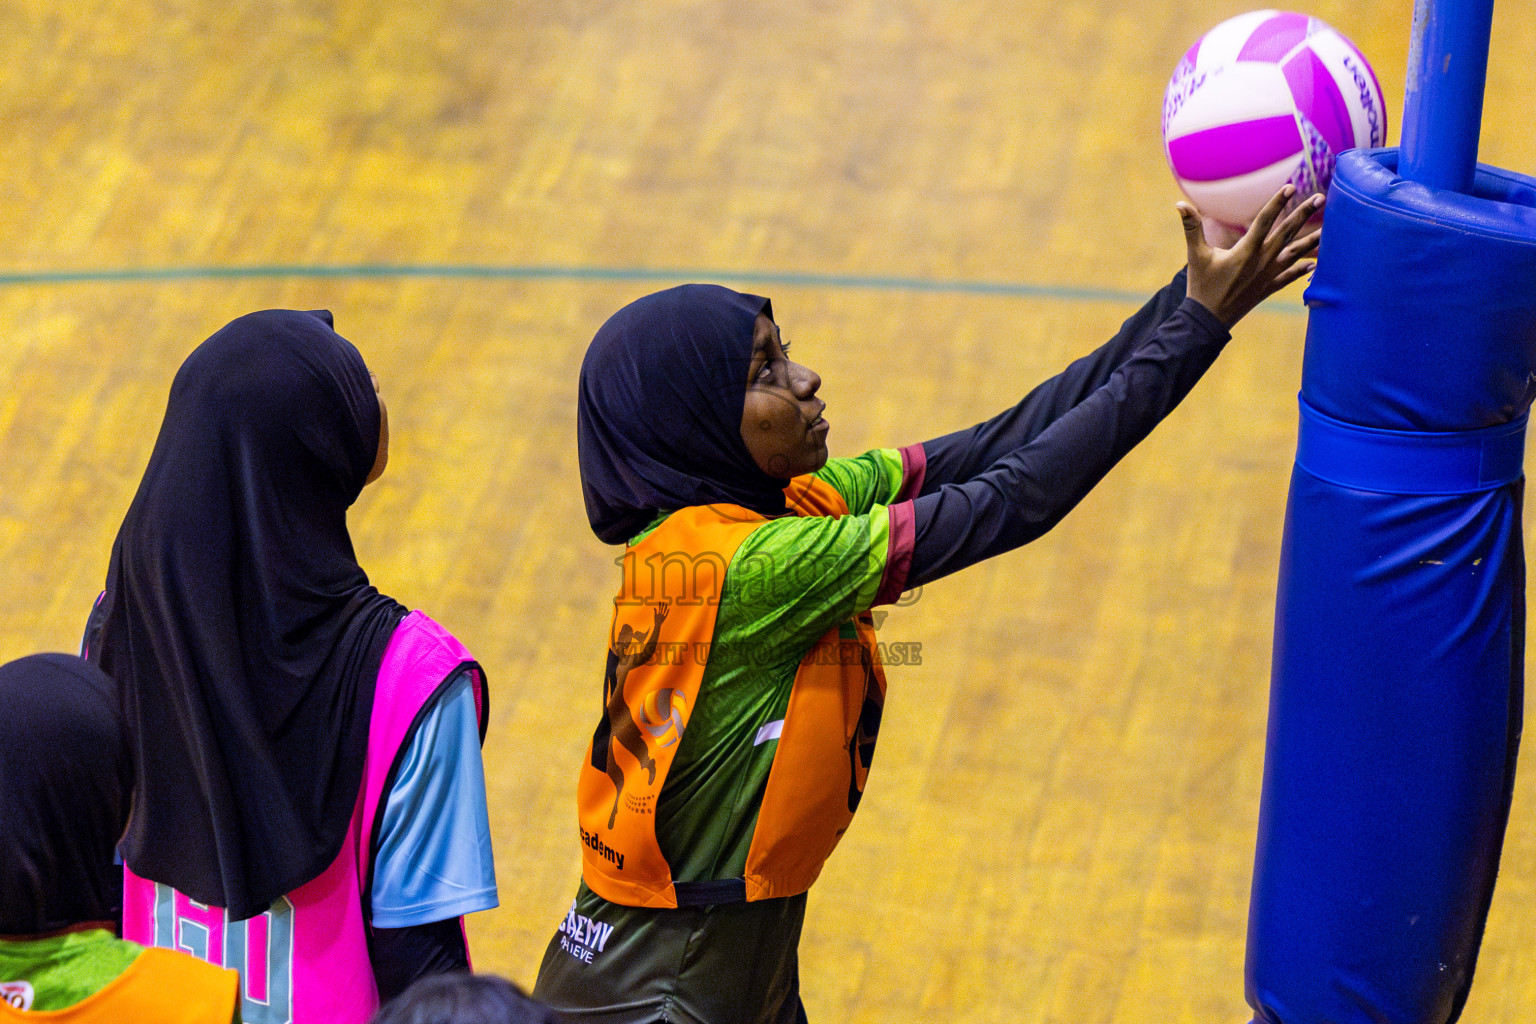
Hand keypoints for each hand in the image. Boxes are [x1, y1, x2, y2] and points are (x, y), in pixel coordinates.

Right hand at [1179, 184, 1322, 326]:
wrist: (1208, 320)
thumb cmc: (1201, 286)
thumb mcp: (1195, 255)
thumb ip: (1191, 228)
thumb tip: (1179, 204)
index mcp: (1245, 251)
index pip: (1264, 221)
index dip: (1277, 202)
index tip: (1291, 187)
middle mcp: (1262, 261)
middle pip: (1287, 233)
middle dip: (1303, 214)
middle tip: (1321, 198)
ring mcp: (1268, 276)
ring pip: (1295, 254)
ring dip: (1312, 241)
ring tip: (1329, 229)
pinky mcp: (1268, 288)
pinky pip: (1290, 277)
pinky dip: (1302, 270)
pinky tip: (1314, 264)